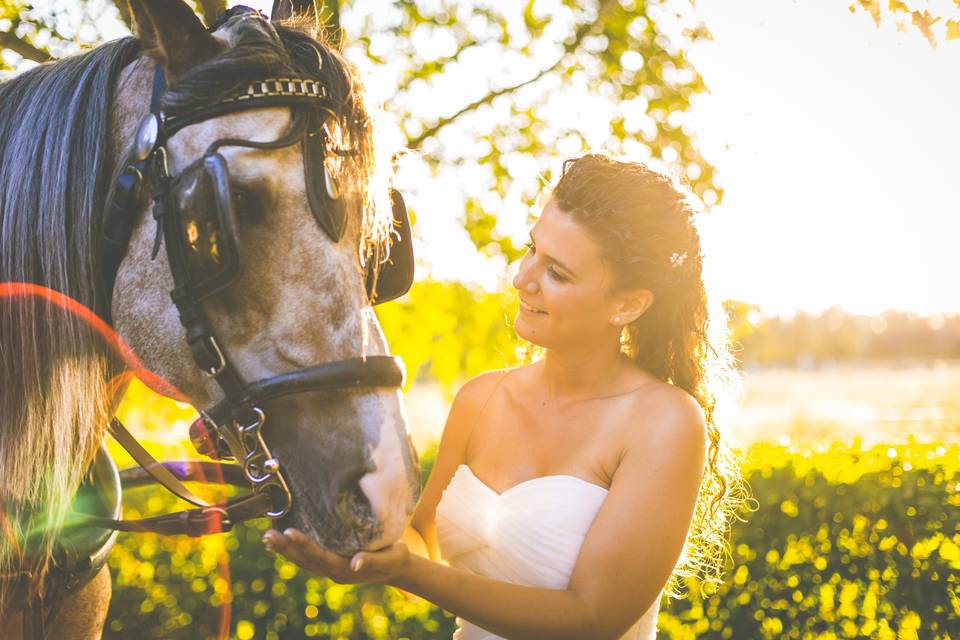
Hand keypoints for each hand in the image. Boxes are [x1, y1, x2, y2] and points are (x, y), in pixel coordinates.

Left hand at [262, 528, 409, 584]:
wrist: (396, 567)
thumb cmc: (394, 558)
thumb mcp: (389, 558)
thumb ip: (372, 560)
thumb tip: (355, 564)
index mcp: (345, 569)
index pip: (320, 557)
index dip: (304, 545)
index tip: (289, 532)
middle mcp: (333, 571)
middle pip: (305, 561)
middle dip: (286, 548)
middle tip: (267, 536)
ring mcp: (329, 568)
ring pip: (302, 561)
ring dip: (284, 550)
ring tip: (267, 538)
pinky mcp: (329, 561)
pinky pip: (307, 557)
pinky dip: (292, 550)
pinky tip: (281, 540)